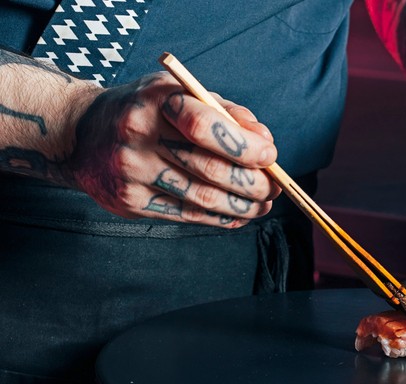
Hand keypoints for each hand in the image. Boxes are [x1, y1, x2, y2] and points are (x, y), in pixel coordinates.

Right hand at [68, 72, 280, 227]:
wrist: (82, 134)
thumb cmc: (145, 110)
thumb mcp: (179, 93)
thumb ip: (225, 112)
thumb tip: (265, 141)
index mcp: (156, 101)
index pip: (207, 126)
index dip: (246, 146)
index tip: (271, 156)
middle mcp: (139, 136)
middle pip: (210, 169)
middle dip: (252, 184)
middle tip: (274, 188)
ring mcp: (132, 172)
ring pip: (202, 198)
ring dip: (242, 207)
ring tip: (262, 205)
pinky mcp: (129, 201)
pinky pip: (185, 215)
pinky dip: (219, 219)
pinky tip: (237, 217)